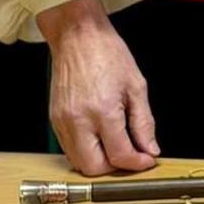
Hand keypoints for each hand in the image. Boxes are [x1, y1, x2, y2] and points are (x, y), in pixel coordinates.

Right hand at [37, 0, 159, 175]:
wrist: (78, 35)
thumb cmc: (107, 52)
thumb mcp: (136, 85)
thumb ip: (144, 122)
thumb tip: (150, 148)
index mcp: (103, 110)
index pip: (120, 155)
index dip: (137, 163)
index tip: (146, 160)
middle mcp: (79, 120)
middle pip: (94, 168)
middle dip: (115, 168)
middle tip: (130, 155)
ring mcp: (63, 122)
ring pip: (78, 162)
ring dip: (98, 161)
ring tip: (115, 145)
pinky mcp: (54, 120)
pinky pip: (68, 149)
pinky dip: (85, 150)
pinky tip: (98, 137)